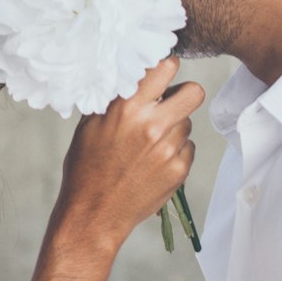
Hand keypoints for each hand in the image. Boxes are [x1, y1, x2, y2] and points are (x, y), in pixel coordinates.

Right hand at [55, 58, 203, 252]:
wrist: (94, 213)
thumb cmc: (87, 168)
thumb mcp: (90, 125)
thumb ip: (114, 99)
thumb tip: (132, 76)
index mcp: (127, 107)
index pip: (166, 67)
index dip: (167, 68)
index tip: (163, 74)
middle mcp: (152, 124)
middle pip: (194, 92)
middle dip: (184, 95)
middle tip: (169, 105)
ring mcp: (168, 148)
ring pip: (188, 122)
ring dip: (175, 127)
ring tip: (150, 142)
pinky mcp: (179, 169)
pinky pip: (188, 147)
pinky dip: (175, 151)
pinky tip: (154, 161)